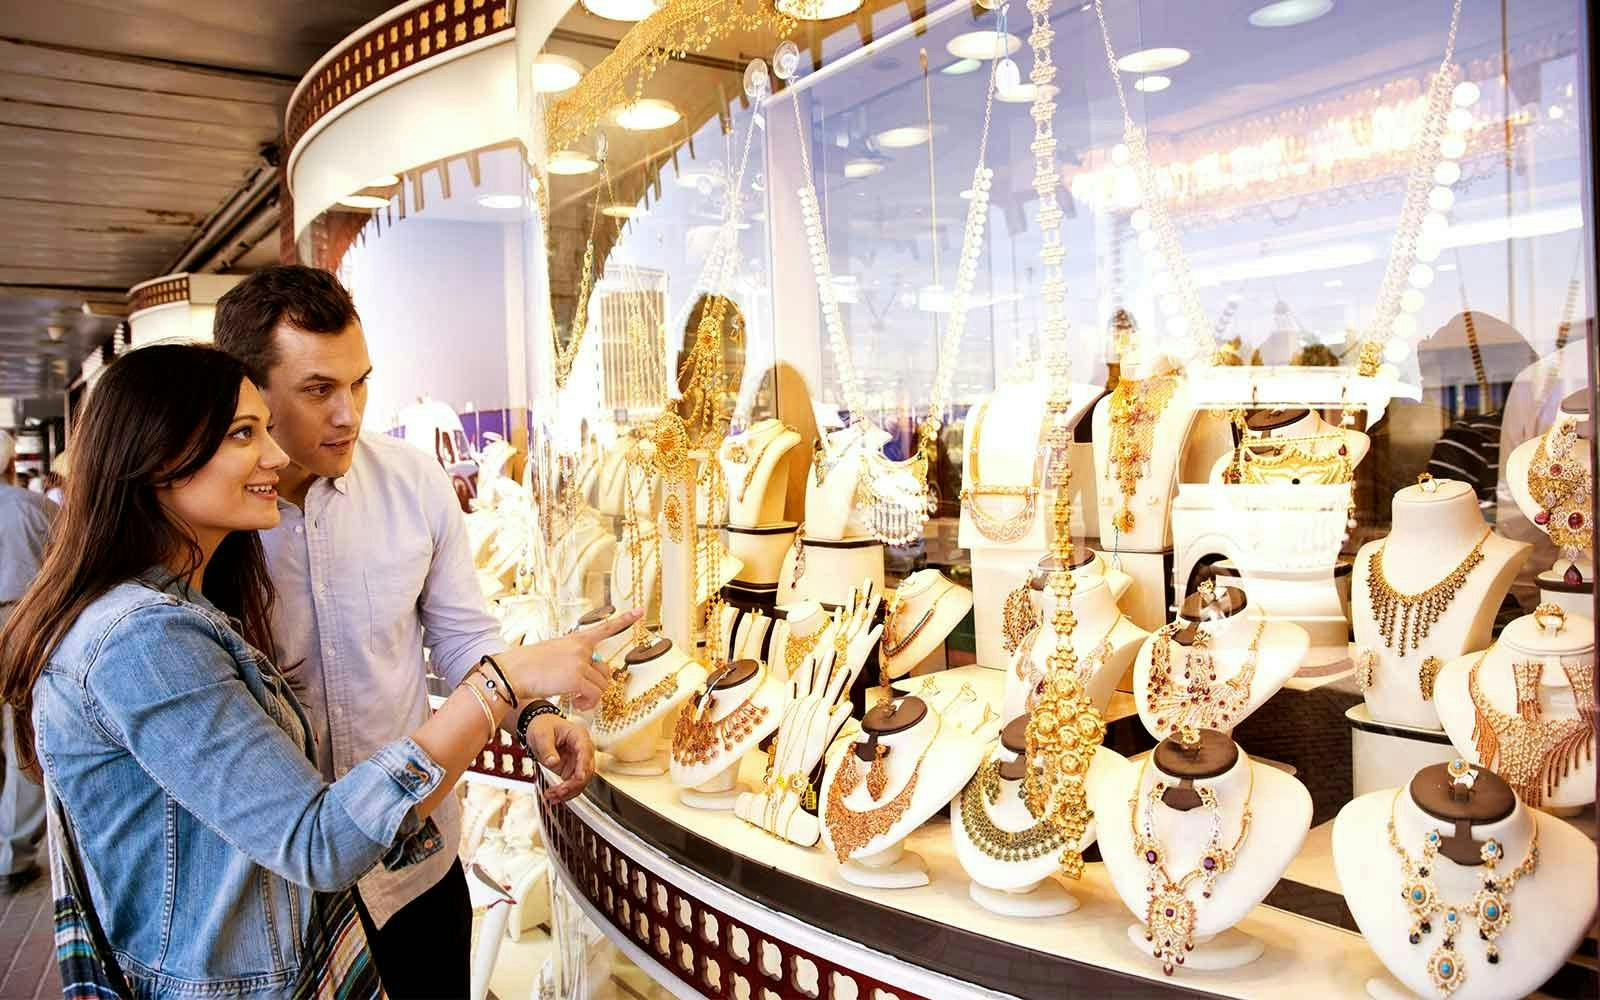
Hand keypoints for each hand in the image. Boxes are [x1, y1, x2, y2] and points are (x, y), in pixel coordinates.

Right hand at [498, 608, 640, 709]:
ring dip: (591, 698)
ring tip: (576, 701)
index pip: (603, 628)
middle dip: (597, 686)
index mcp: (574, 640)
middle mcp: (580, 649)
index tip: (639, 611)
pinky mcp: (576, 678)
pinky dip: (587, 704)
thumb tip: (584, 677)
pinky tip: (575, 704)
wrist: (511, 672)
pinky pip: (594, 696)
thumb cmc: (526, 666)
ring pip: (602, 686)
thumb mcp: (551, 653)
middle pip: (605, 671)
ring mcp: (579, 662)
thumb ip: (571, 660)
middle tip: (582, 695)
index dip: (624, 620)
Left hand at [525, 715, 595, 802]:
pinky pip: (573, 785)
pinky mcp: (572, 770)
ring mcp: (578, 761)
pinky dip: (565, 793)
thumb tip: (553, 762)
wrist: (539, 728)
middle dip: (573, 784)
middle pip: (586, 771)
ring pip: (581, 781)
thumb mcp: (541, 735)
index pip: (586, 752)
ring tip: (552, 796)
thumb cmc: (543, 726)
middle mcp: (583, 750)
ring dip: (568, 792)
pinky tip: (554, 797)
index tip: (578, 778)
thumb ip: (547, 749)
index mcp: (579, 736)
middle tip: (558, 792)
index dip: (583, 766)